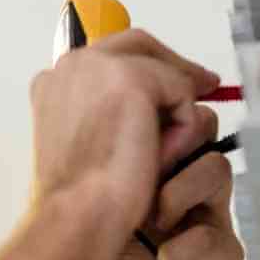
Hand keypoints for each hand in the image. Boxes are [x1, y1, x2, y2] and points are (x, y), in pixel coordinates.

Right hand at [29, 29, 220, 236]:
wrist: (79, 214)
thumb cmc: (79, 196)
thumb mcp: (85, 142)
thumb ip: (102, 111)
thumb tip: (146, 102)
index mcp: (53, 81)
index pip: (108, 56)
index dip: (145, 67)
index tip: (172, 84)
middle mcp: (72, 64)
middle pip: (137, 45)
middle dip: (174, 66)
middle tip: (206, 85)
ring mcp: (100, 66)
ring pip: (162, 69)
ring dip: (175, 105)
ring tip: (167, 151)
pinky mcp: (132, 78)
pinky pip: (182, 90)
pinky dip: (183, 124)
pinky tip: (163, 155)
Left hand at [96, 103, 244, 259]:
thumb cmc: (87, 233)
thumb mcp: (90, 154)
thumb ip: (117, 111)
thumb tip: (142, 77)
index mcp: (147, 149)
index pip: (178, 101)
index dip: (174, 97)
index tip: (170, 99)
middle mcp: (177, 175)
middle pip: (204, 127)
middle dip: (172, 143)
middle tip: (144, 168)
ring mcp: (201, 213)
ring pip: (216, 171)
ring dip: (175, 194)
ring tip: (148, 220)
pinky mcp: (217, 255)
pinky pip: (215, 234)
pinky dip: (180, 246)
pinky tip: (157, 257)